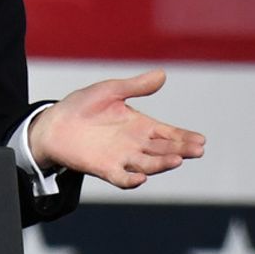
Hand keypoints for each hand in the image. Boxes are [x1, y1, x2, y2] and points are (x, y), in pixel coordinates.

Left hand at [27, 68, 204, 189]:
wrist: (53, 123)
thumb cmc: (82, 106)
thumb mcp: (110, 90)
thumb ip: (135, 86)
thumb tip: (162, 74)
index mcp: (141, 125)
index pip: (169, 133)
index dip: (185, 137)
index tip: (201, 140)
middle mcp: (135, 144)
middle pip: (164, 150)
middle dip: (181, 150)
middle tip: (197, 150)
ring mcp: (121, 157)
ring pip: (148, 164)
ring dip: (162, 163)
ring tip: (176, 159)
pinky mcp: (104, 168)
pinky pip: (122, 178)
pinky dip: (131, 180)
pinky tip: (141, 177)